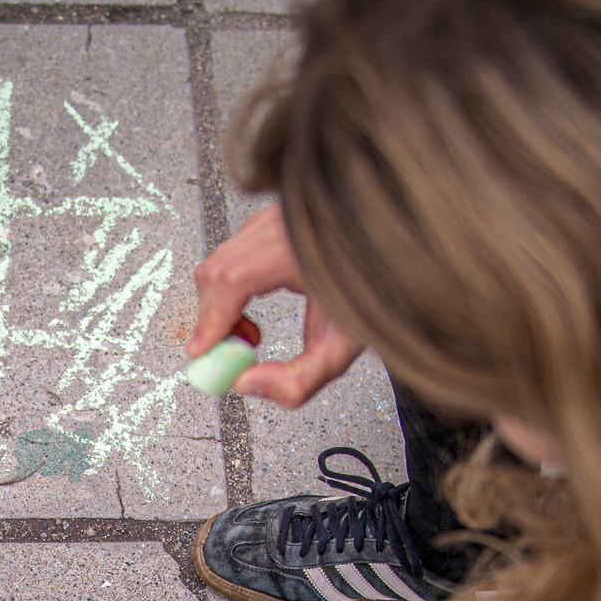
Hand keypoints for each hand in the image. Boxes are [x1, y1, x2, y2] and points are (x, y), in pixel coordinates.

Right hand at [188, 204, 363, 409]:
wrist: (397, 255)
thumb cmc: (378, 292)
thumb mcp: (344, 348)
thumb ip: (299, 381)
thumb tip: (246, 384)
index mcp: (302, 248)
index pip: (234, 278)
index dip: (211, 320)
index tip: (202, 352)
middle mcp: (284, 225)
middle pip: (218, 271)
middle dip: (213, 319)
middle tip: (231, 353)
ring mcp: (274, 217)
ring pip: (220, 262)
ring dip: (221, 306)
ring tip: (251, 335)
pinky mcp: (270, 221)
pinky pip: (231, 254)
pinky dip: (231, 289)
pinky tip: (255, 312)